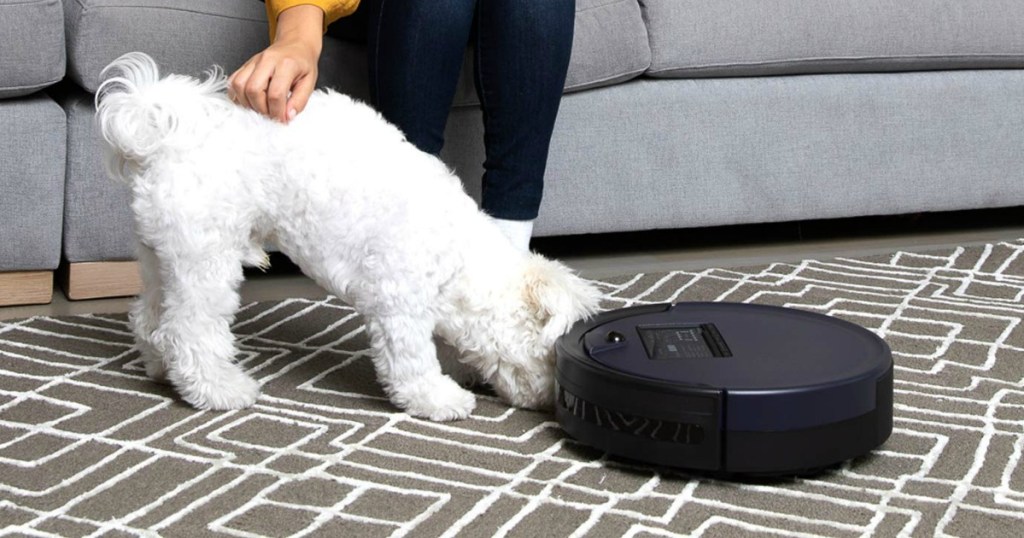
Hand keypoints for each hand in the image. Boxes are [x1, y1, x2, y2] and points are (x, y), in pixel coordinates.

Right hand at [228, 5, 323, 122]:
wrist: (295, 44)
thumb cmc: (303, 63)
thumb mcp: (310, 82)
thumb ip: (299, 101)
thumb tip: (287, 117)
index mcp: (286, 64)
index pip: (275, 94)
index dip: (277, 112)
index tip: (282, 120)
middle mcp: (267, 60)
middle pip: (253, 90)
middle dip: (261, 109)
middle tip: (271, 114)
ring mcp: (253, 61)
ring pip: (239, 85)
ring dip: (248, 103)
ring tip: (261, 108)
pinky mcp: (245, 64)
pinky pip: (233, 81)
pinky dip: (237, 95)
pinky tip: (249, 101)